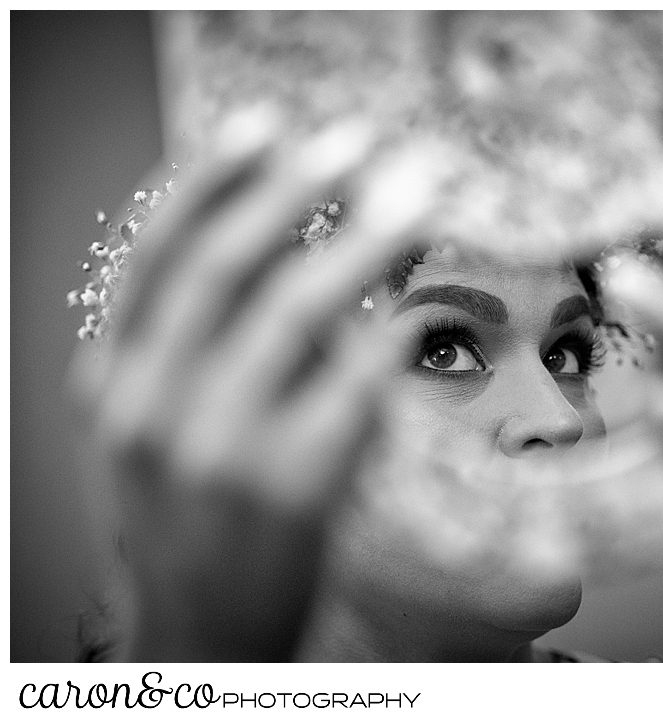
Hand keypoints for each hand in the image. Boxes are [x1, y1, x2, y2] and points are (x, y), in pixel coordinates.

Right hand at [70, 110, 434, 660]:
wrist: (205, 644)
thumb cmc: (195, 525)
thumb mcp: (162, 435)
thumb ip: (197, 352)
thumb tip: (290, 255)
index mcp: (114, 383)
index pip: (160, 254)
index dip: (214, 180)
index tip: (267, 128)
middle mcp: (154, 406)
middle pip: (229, 265)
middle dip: (296, 191)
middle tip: (358, 141)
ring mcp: (220, 445)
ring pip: (299, 307)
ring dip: (364, 237)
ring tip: (416, 193)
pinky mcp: (293, 483)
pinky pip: (356, 378)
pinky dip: (392, 326)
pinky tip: (428, 295)